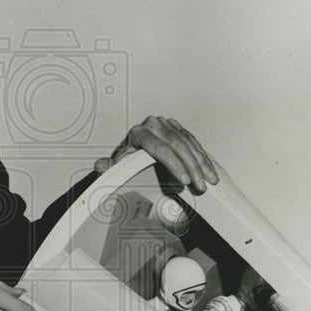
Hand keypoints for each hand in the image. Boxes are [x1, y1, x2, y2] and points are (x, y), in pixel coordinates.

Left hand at [94, 116, 218, 192]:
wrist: (133, 146)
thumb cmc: (127, 157)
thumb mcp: (119, 163)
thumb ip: (111, 167)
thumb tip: (100, 166)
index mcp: (140, 133)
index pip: (161, 149)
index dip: (174, 165)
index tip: (184, 180)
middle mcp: (154, 126)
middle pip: (178, 146)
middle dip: (192, 167)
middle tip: (200, 184)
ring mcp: (167, 125)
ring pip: (189, 144)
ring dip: (202, 163)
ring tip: (209, 180)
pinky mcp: (177, 128)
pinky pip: (193, 142)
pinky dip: (203, 157)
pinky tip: (209, 169)